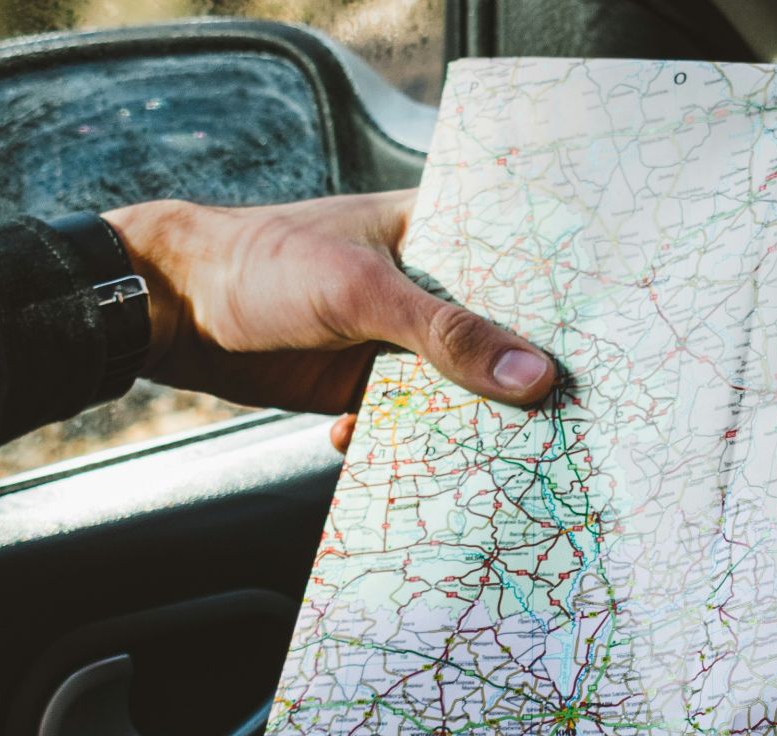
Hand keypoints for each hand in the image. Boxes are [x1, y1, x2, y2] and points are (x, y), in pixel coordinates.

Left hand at [102, 191, 556, 451]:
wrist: (169, 312)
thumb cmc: (260, 265)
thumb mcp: (362, 293)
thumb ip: (449, 335)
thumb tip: (533, 377)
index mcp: (434, 232)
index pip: (519, 265)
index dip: (563, 307)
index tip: (606, 351)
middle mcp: (426, 287)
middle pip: (498, 339)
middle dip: (522, 381)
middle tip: (569, 420)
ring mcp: (398, 340)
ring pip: (459, 389)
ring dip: (471, 423)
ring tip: (504, 456)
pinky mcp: (368, 386)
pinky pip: (412, 423)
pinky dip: (413, 446)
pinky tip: (405, 461)